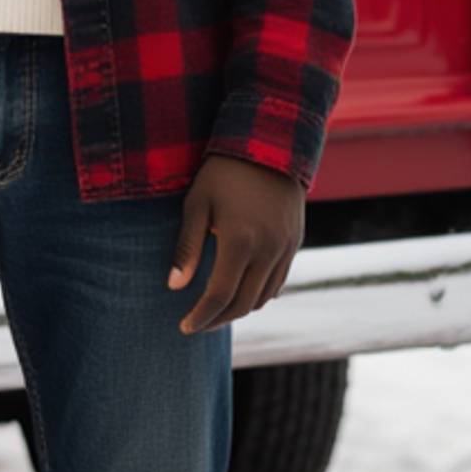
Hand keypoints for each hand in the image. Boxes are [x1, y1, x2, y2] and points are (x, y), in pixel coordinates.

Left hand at [168, 155, 303, 334]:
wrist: (270, 143)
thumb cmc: (223, 171)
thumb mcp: (197, 203)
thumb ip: (187, 246)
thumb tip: (175, 286)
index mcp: (240, 241)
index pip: (220, 296)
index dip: (201, 316)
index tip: (184, 328)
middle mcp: (268, 250)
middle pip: (244, 304)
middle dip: (218, 319)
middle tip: (197, 324)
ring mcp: (286, 248)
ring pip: (264, 297)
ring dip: (239, 309)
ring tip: (216, 310)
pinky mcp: (295, 243)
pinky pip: (278, 281)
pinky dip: (259, 293)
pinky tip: (240, 290)